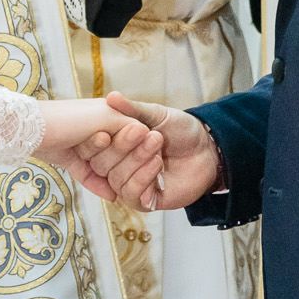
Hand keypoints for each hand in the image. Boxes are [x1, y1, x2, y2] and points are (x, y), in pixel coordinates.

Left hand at [36, 96, 165, 184]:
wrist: (31, 130)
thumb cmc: (71, 119)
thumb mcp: (106, 117)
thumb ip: (128, 124)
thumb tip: (149, 133)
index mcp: (106, 113)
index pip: (130, 132)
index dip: (142, 145)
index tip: (158, 158)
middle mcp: (95, 128)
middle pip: (118, 150)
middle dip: (131, 162)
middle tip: (147, 175)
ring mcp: (82, 145)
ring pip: (104, 164)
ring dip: (116, 175)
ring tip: (131, 190)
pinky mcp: (70, 160)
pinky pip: (89, 176)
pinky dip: (99, 186)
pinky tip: (112, 196)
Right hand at [73, 94, 222, 211]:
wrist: (207, 148)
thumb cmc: (180, 129)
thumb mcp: (156, 114)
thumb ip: (132, 110)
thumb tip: (111, 97)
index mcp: (114, 145)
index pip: (91, 150)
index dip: (93, 144)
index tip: (104, 134)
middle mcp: (117, 167)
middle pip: (102, 165)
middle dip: (122, 147)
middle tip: (142, 131)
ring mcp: (130, 185)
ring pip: (117, 180)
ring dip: (136, 160)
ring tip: (157, 143)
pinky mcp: (145, 201)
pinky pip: (132, 195)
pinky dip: (143, 178)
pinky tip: (157, 164)